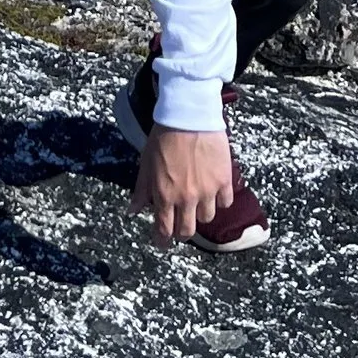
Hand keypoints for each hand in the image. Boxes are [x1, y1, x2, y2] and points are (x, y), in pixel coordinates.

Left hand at [136, 123, 232, 243]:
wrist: (189, 115)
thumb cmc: (163, 136)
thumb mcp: (146, 163)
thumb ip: (141, 191)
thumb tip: (132, 212)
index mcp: (164, 195)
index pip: (164, 230)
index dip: (162, 240)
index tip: (162, 242)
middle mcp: (186, 198)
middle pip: (187, 231)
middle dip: (181, 232)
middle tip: (180, 226)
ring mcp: (207, 191)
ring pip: (207, 218)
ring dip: (200, 213)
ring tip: (197, 202)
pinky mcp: (223, 180)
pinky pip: (225, 203)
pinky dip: (219, 201)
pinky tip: (213, 191)